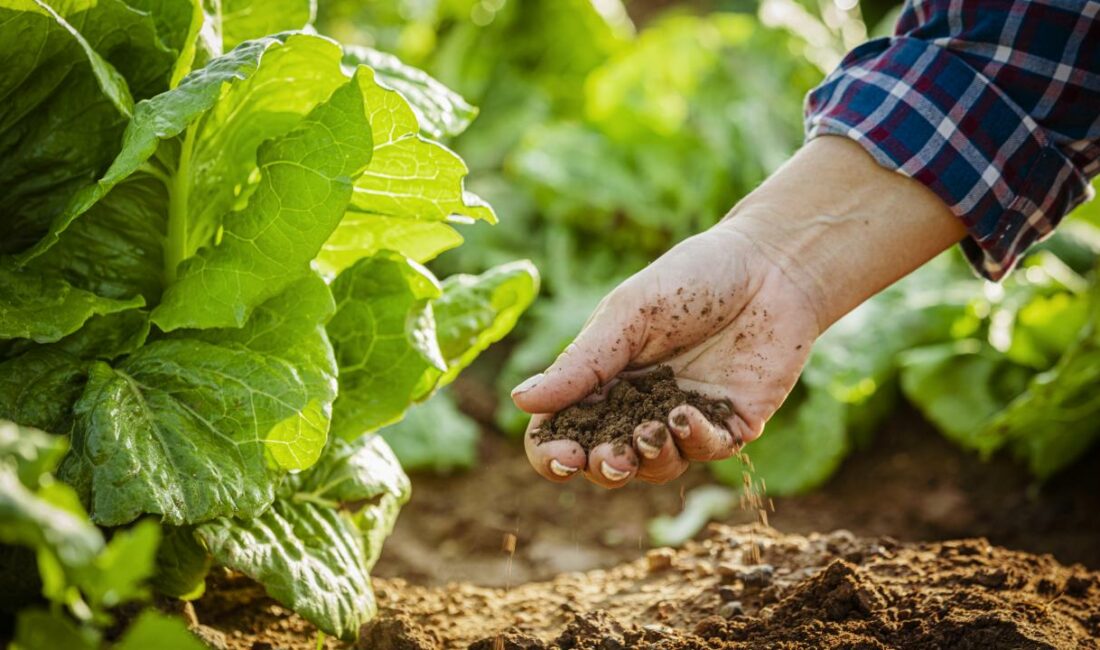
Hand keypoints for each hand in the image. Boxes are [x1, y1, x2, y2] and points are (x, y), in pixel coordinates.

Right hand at [511, 136, 964, 487]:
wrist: (771, 266)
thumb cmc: (692, 280)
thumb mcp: (626, 315)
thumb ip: (582, 363)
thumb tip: (520, 400)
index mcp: (603, 380)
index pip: (563, 432)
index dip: (553, 455)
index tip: (561, 458)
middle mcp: (639, 407)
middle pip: (605, 462)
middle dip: (601, 468)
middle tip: (606, 458)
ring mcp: (685, 420)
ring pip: (655, 468)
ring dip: (647, 460)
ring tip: (649, 433)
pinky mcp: (731, 425)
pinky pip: (707, 453)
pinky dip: (694, 443)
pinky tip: (688, 416)